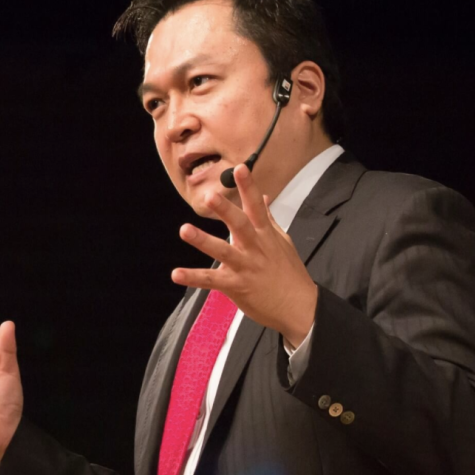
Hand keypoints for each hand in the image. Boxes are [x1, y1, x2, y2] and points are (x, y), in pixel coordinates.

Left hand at [171, 164, 317, 346]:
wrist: (298, 306)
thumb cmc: (290, 273)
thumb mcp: (282, 242)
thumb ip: (268, 218)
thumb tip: (263, 197)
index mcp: (265, 235)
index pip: (256, 206)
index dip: (248, 187)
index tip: (240, 168)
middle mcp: (255, 247)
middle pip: (239, 225)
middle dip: (225, 210)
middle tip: (209, 196)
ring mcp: (245, 267)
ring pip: (222, 251)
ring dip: (203, 240)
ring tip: (185, 230)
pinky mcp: (236, 286)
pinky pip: (211, 280)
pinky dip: (193, 277)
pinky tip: (176, 274)